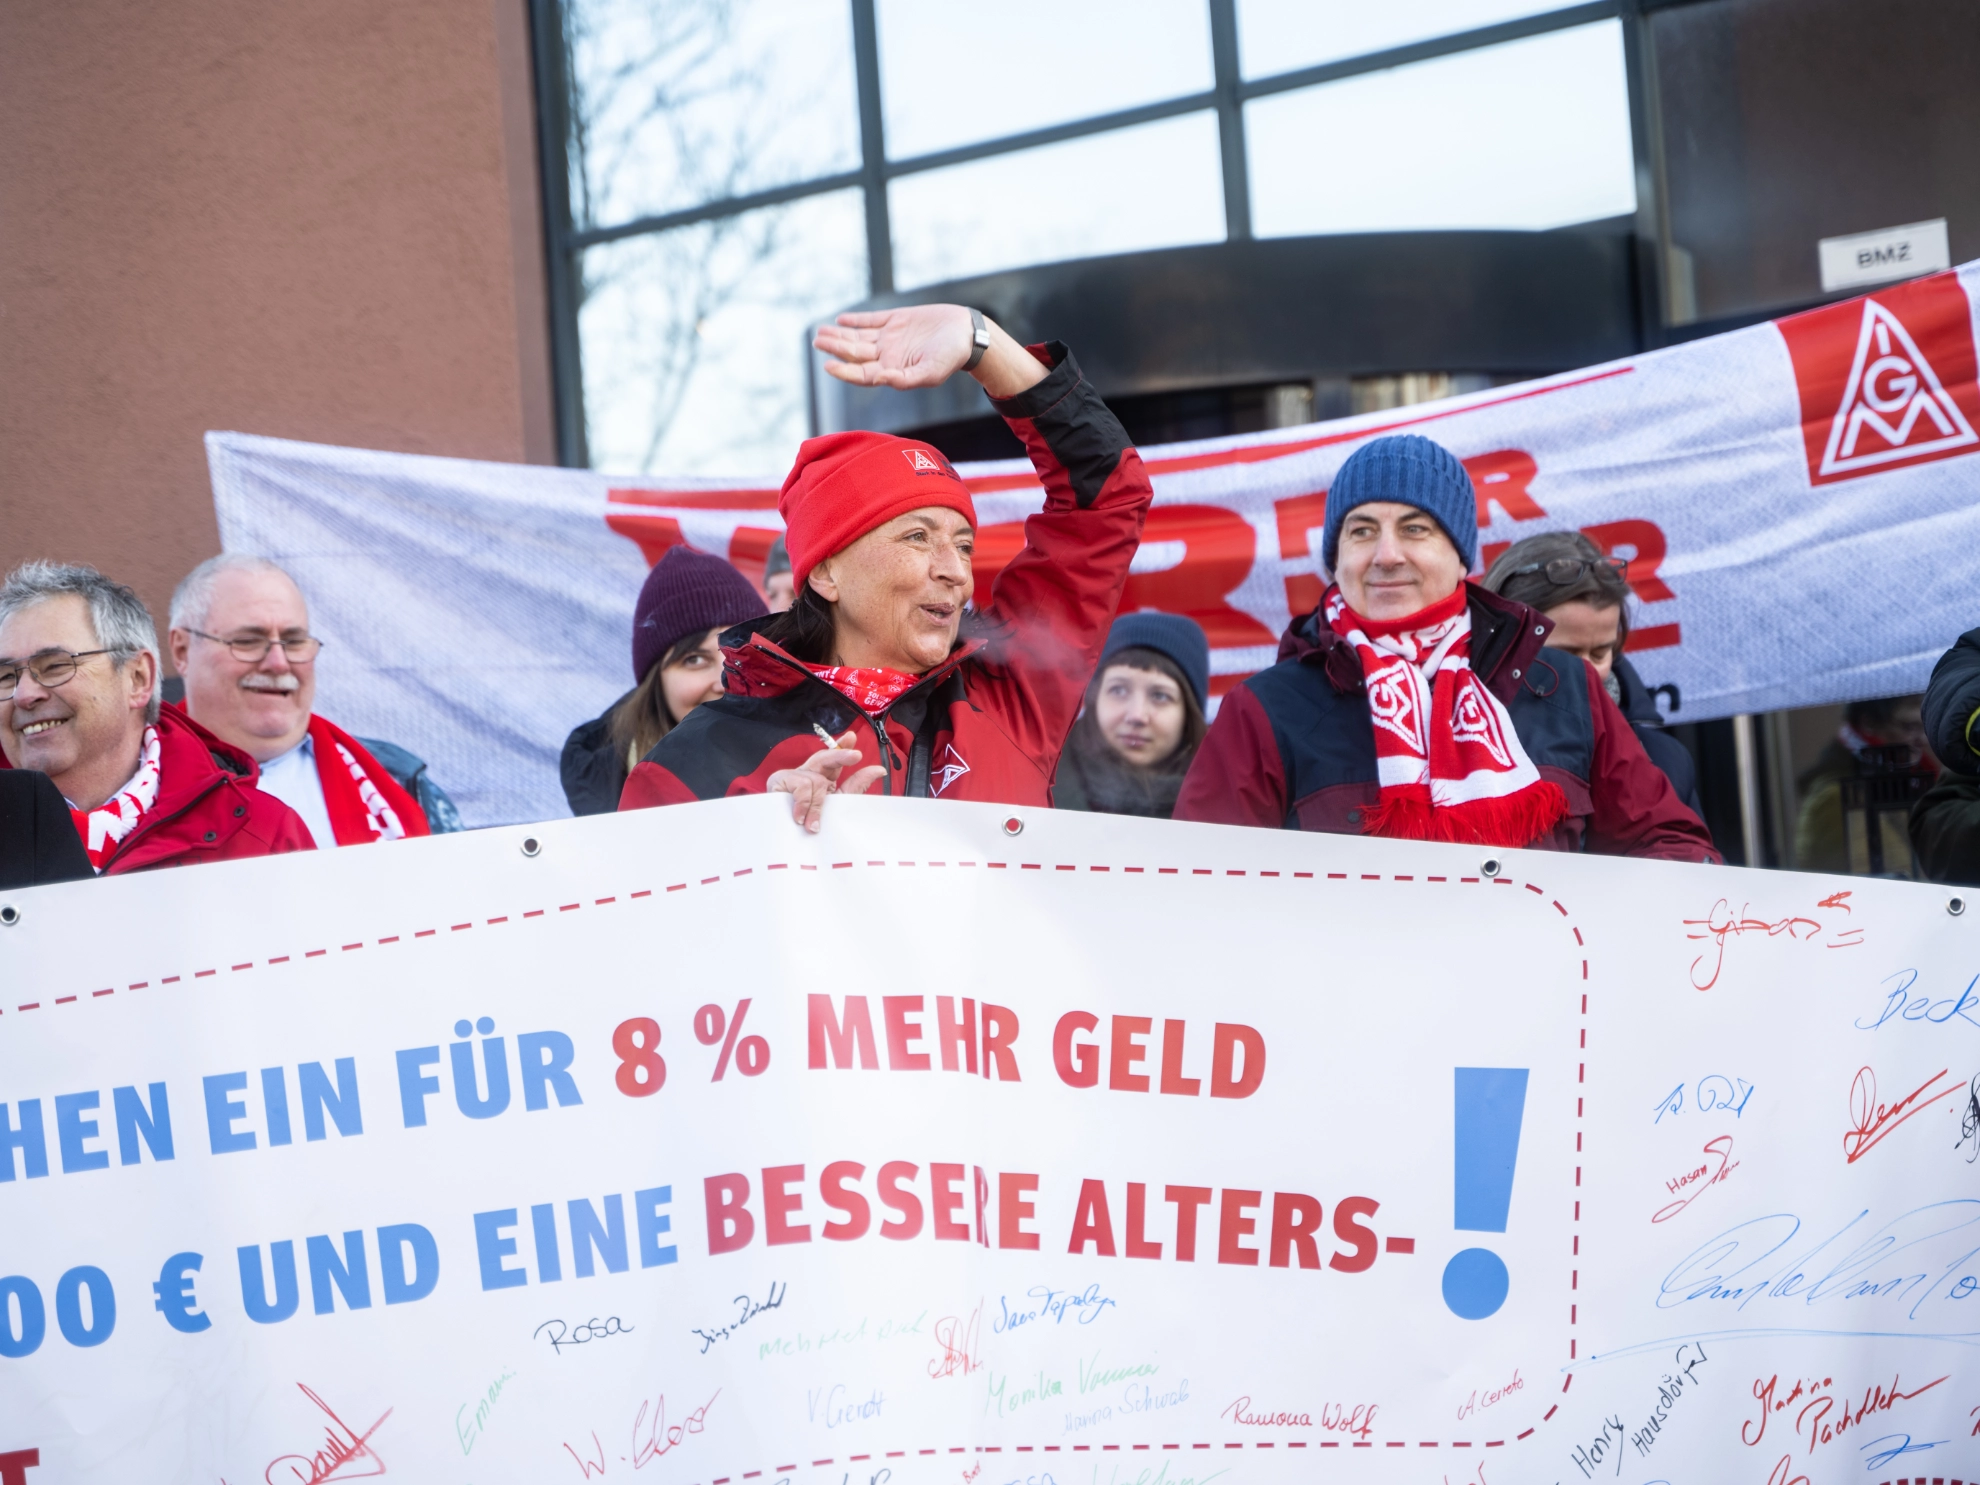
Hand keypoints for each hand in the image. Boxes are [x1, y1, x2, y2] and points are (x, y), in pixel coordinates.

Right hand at [766, 732, 883, 832]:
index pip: (834, 758)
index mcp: (822, 778)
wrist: (781, 840)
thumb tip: (879, 770)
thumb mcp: (837, 805)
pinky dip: (804, 804)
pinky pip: (802, 786)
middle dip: (840, 754)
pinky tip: (799, 818)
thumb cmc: (808, 824)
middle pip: (825, 757)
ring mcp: (792, 775)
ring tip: (812, 825)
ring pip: (816, 780)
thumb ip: (856, 786)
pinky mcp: (779, 780)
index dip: (842, 746)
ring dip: (817, 805)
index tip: (852, 737)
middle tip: (856, 756)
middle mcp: (808, 773)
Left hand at [814, 305, 1046, 399]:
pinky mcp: (897, 320)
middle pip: (855, 354)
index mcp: (893, 371)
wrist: (967, 333)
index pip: (861, 375)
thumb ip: (905, 379)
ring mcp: (890, 338)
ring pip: (858, 337)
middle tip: (817, 341)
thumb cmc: (952, 357)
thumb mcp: (930, 372)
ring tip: (821, 331)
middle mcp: (888, 356)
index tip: (827, 366)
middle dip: (835, 348)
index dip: (843, 372)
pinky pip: (871, 320)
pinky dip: (856, 320)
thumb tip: (880, 378)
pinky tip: (842, 319)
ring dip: (840, 335)